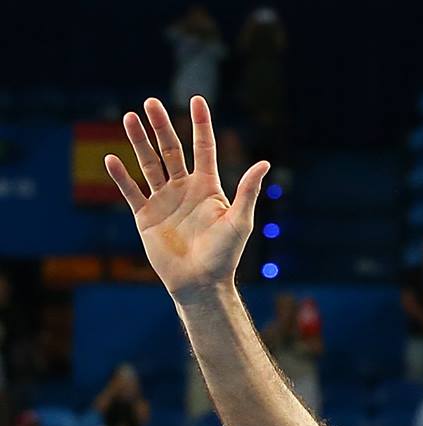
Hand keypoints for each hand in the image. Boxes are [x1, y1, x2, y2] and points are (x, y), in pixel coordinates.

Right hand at [105, 97, 268, 303]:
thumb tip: (264, 163)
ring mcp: (163, 200)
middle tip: (150, 102)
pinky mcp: (145, 215)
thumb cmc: (225, 255)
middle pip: (171, 150)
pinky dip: (121, 176)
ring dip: (138, 141)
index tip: (197, 100)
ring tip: (129, 117)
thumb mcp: (240, 221)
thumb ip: (248, 191)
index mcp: (208, 188)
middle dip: (161, 126)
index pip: (203, 149)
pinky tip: (111, 158)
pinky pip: (131, 191)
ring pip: (149, 164)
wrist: (201, 282)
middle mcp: (184, 189)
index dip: (200, 125)